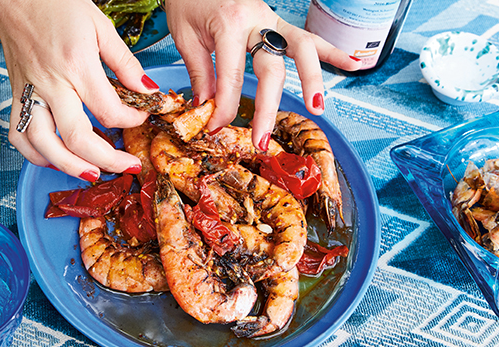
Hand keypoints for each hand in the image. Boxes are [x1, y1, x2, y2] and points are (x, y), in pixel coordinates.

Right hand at [0, 0, 159, 180]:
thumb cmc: (56, 6)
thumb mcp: (101, 27)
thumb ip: (126, 64)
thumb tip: (148, 91)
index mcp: (76, 65)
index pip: (109, 111)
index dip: (131, 121)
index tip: (140, 118)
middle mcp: (51, 84)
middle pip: (77, 138)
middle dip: (107, 161)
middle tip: (127, 167)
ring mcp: (30, 92)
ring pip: (43, 145)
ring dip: (69, 167)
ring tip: (92, 173)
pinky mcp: (16, 95)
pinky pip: (19, 135)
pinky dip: (36, 154)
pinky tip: (55, 159)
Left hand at [165, 0, 361, 150]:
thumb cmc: (190, 0)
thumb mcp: (185, 36)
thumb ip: (201, 72)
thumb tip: (209, 107)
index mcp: (230, 24)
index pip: (232, 77)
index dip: (226, 107)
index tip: (217, 126)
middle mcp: (258, 20)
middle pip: (272, 70)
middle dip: (268, 109)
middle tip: (261, 139)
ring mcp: (273, 20)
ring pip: (302, 51)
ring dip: (313, 80)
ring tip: (318, 107)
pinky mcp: (281, 23)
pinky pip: (311, 38)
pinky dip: (333, 52)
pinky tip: (354, 65)